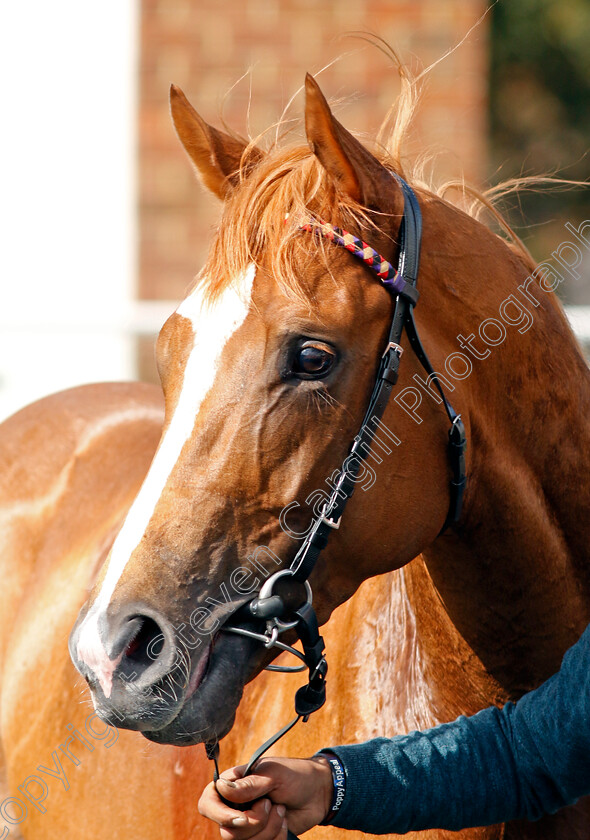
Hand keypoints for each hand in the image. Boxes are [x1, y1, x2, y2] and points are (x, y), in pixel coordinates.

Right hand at [198, 755, 332, 838]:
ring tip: (281, 810)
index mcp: (233, 785)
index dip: (218, 814)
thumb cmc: (295, 775)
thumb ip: (248, 784)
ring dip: (268, 828)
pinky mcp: (262, 838)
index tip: (240, 816)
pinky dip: (276, 837)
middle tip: (269, 804)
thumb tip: (220, 788)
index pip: (208, 802)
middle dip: (253, 822)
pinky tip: (284, 822)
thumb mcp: (273, 774)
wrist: (319, 793)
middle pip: (227, 830)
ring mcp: (249, 825)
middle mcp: (236, 806)